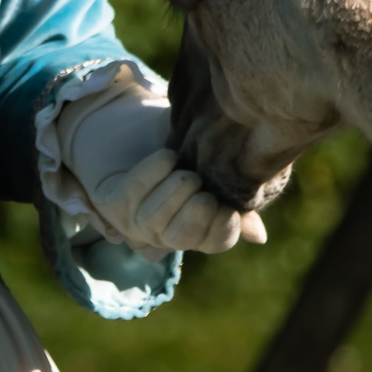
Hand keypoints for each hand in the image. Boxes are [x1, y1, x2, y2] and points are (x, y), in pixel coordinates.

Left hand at [86, 147, 268, 254]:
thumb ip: (235, 198)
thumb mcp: (214, 170)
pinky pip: (132, 194)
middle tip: (203, 188)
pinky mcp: (112, 202)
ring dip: (174, 193)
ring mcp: (135, 220)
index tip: (229, 208)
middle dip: (195, 215)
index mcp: (195, 227)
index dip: (223, 230)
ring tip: (185, 173)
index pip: (214, 242)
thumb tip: (258, 238)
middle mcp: (163, 232)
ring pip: (154, 222)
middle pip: (182, 239)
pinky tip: (167, 157)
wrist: (136, 128)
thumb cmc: (185, 153)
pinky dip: (151, 174)